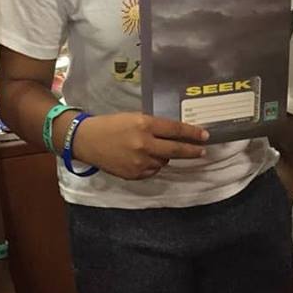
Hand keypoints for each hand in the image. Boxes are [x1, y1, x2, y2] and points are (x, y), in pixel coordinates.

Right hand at [72, 113, 208, 179]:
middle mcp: (144, 144)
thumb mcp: (134, 118)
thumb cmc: (111, 125)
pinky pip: (152, 171)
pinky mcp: (134, 174)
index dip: (192, 133)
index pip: (175, 130)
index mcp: (144, 125)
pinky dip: (153, 165)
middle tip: (202, 150)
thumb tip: (175, 135)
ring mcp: (139, 162)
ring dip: (165, 157)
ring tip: (153, 149)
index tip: (205, 135)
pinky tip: (143, 158)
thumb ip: (153, 126)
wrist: (87, 140)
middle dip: (191, 151)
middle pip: (175, 150)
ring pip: (164, 162)